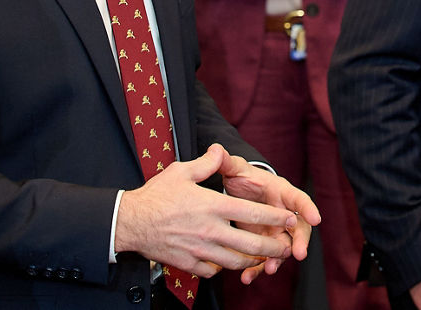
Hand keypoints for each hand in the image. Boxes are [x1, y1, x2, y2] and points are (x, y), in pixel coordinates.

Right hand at [114, 144, 302, 276]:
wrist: (130, 222)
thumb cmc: (156, 195)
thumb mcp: (182, 171)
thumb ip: (206, 163)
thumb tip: (220, 150)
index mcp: (212, 206)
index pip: (253, 213)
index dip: (275, 217)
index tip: (289, 219)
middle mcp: (210, 230)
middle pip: (251, 244)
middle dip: (273, 247)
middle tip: (284, 246)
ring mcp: (200, 250)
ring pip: (236, 261)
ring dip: (253, 260)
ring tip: (263, 257)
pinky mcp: (189, 264)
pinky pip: (214, 271)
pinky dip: (225, 268)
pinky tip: (229, 261)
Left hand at [218, 153, 320, 283]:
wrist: (237, 193)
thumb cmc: (243, 179)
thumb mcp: (235, 169)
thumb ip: (228, 162)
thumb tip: (216, 149)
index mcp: (281, 192)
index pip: (299, 198)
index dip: (307, 208)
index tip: (316, 219)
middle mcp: (283, 213)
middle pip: (298, 228)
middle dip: (299, 242)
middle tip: (298, 254)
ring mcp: (275, 230)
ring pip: (282, 247)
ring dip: (277, 259)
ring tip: (269, 269)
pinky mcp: (264, 243)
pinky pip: (264, 258)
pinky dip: (257, 268)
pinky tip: (247, 277)